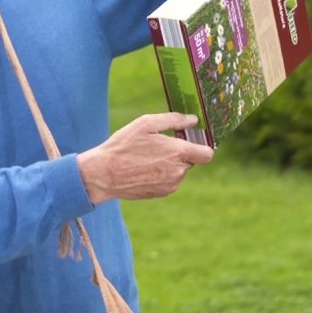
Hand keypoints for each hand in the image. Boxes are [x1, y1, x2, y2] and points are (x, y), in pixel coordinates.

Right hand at [77, 113, 215, 204]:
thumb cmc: (124, 146)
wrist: (104, 174)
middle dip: (180, 152)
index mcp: (178, 153)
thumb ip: (174, 120)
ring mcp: (170, 185)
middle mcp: (178, 171)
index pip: (207, 154)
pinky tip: (143, 168)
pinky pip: (169, 180)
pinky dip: (162, 173)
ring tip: (147, 157)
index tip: (193, 140)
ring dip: (170, 163)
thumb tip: (193, 120)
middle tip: (160, 144)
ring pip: (179, 170)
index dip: (203, 145)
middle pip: (191, 160)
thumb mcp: (146, 124)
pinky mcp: (161, 193)